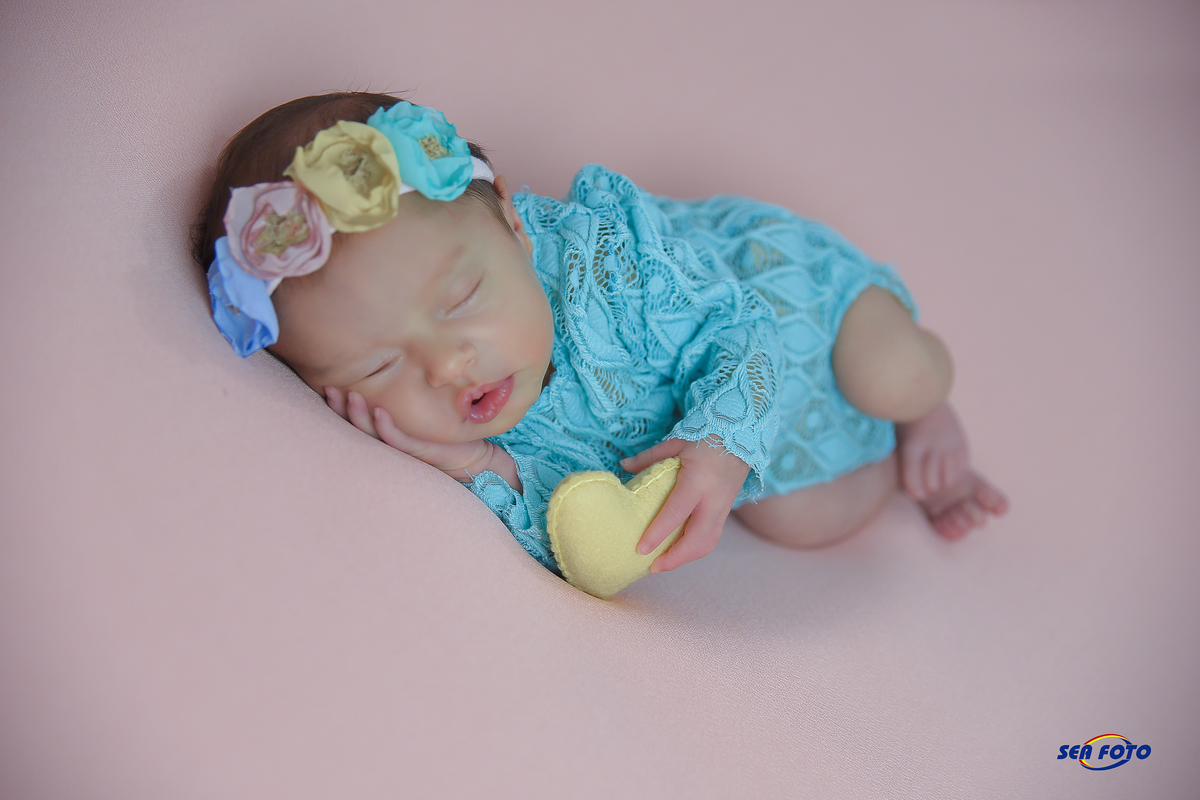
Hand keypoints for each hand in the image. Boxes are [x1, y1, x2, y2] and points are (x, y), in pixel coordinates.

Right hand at [324, 387, 492, 480]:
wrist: (470, 455)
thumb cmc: (443, 430)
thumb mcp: (422, 407)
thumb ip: (406, 389)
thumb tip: (393, 350)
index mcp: (382, 429)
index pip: (353, 415)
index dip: (338, 402)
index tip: (325, 382)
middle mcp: (385, 439)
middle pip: (354, 425)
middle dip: (340, 408)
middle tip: (328, 388)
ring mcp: (400, 447)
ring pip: (370, 433)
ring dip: (358, 415)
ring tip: (349, 395)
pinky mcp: (418, 451)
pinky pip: (396, 439)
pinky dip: (386, 427)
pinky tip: (380, 412)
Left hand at [620, 438, 750, 572]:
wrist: (742, 436)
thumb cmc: (707, 437)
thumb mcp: (676, 443)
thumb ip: (649, 457)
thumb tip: (623, 466)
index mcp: (698, 482)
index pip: (676, 514)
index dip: (658, 533)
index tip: (641, 549)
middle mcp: (713, 500)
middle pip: (696, 540)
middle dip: (674, 558)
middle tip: (652, 567)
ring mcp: (722, 509)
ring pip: (707, 544)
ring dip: (685, 557)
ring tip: (663, 563)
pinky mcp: (726, 512)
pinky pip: (712, 538)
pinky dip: (695, 549)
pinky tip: (679, 551)